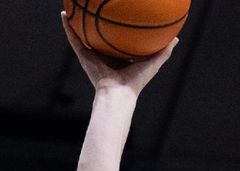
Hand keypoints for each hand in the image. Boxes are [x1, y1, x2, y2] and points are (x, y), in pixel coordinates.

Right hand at [60, 11, 176, 95]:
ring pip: (83, 35)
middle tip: (96, 8)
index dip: (119, 31)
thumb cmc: (137, 81)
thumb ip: (164, 51)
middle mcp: (105, 56)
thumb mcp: (153, 63)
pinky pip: (73, 39)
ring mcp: (93, 56)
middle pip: (100, 36)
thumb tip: (176, 38)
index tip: (121, 18)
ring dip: (78, 22)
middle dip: (98, 24)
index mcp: (120, 58)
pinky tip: (64, 14)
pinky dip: (67, 28)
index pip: (119, 41)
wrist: (119, 93)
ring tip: (74, 7)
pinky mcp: (84, 57)